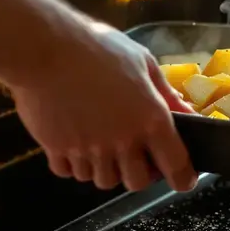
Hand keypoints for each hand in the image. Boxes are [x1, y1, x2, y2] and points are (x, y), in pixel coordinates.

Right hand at [8, 17, 197, 192]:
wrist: (44, 47)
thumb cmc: (97, 48)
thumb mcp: (142, 61)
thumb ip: (165, 92)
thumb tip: (184, 111)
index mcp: (149, 119)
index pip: (175, 166)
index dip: (183, 178)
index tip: (182, 180)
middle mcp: (121, 141)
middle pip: (136, 182)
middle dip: (139, 173)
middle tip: (134, 155)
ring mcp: (87, 149)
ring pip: (102, 180)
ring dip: (105, 168)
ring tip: (100, 143)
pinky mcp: (57, 149)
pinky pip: (69, 172)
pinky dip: (74, 164)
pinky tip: (73, 141)